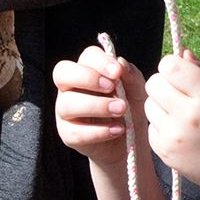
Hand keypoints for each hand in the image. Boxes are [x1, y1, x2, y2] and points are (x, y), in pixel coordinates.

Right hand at [53, 42, 146, 168]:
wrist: (131, 142)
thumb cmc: (130, 109)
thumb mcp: (137, 91)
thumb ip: (131, 75)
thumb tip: (120, 63)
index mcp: (88, 71)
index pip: (85, 57)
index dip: (100, 61)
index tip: (117, 72)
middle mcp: (71, 88)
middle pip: (62, 73)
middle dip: (87, 78)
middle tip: (112, 87)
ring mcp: (65, 111)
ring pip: (67, 104)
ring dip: (96, 106)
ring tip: (121, 110)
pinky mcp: (68, 134)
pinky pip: (75, 132)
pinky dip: (99, 131)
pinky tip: (117, 129)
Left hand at [142, 51, 199, 197]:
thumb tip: (181, 53)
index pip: (169, 66)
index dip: (173, 66)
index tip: (183, 75)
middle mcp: (188, 115)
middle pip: (153, 82)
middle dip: (164, 83)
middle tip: (180, 94)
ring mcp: (173, 135)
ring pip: (148, 103)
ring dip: (160, 104)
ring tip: (181, 114)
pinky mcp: (163, 150)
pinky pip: (149, 124)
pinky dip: (160, 124)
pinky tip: (180, 131)